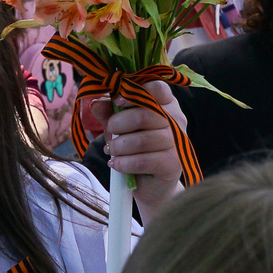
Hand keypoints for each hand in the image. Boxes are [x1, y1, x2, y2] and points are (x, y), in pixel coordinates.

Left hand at [102, 84, 189, 211]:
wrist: (150, 185)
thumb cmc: (135, 149)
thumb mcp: (119, 128)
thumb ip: (109, 114)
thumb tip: (95, 102)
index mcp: (166, 104)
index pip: (158, 87)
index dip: (136, 91)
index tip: (118, 101)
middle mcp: (176, 121)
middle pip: (145, 114)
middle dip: (119, 123)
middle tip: (109, 131)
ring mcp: (178, 143)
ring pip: (142, 140)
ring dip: (119, 146)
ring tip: (111, 151)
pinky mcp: (173, 164)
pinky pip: (143, 161)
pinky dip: (124, 163)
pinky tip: (116, 164)